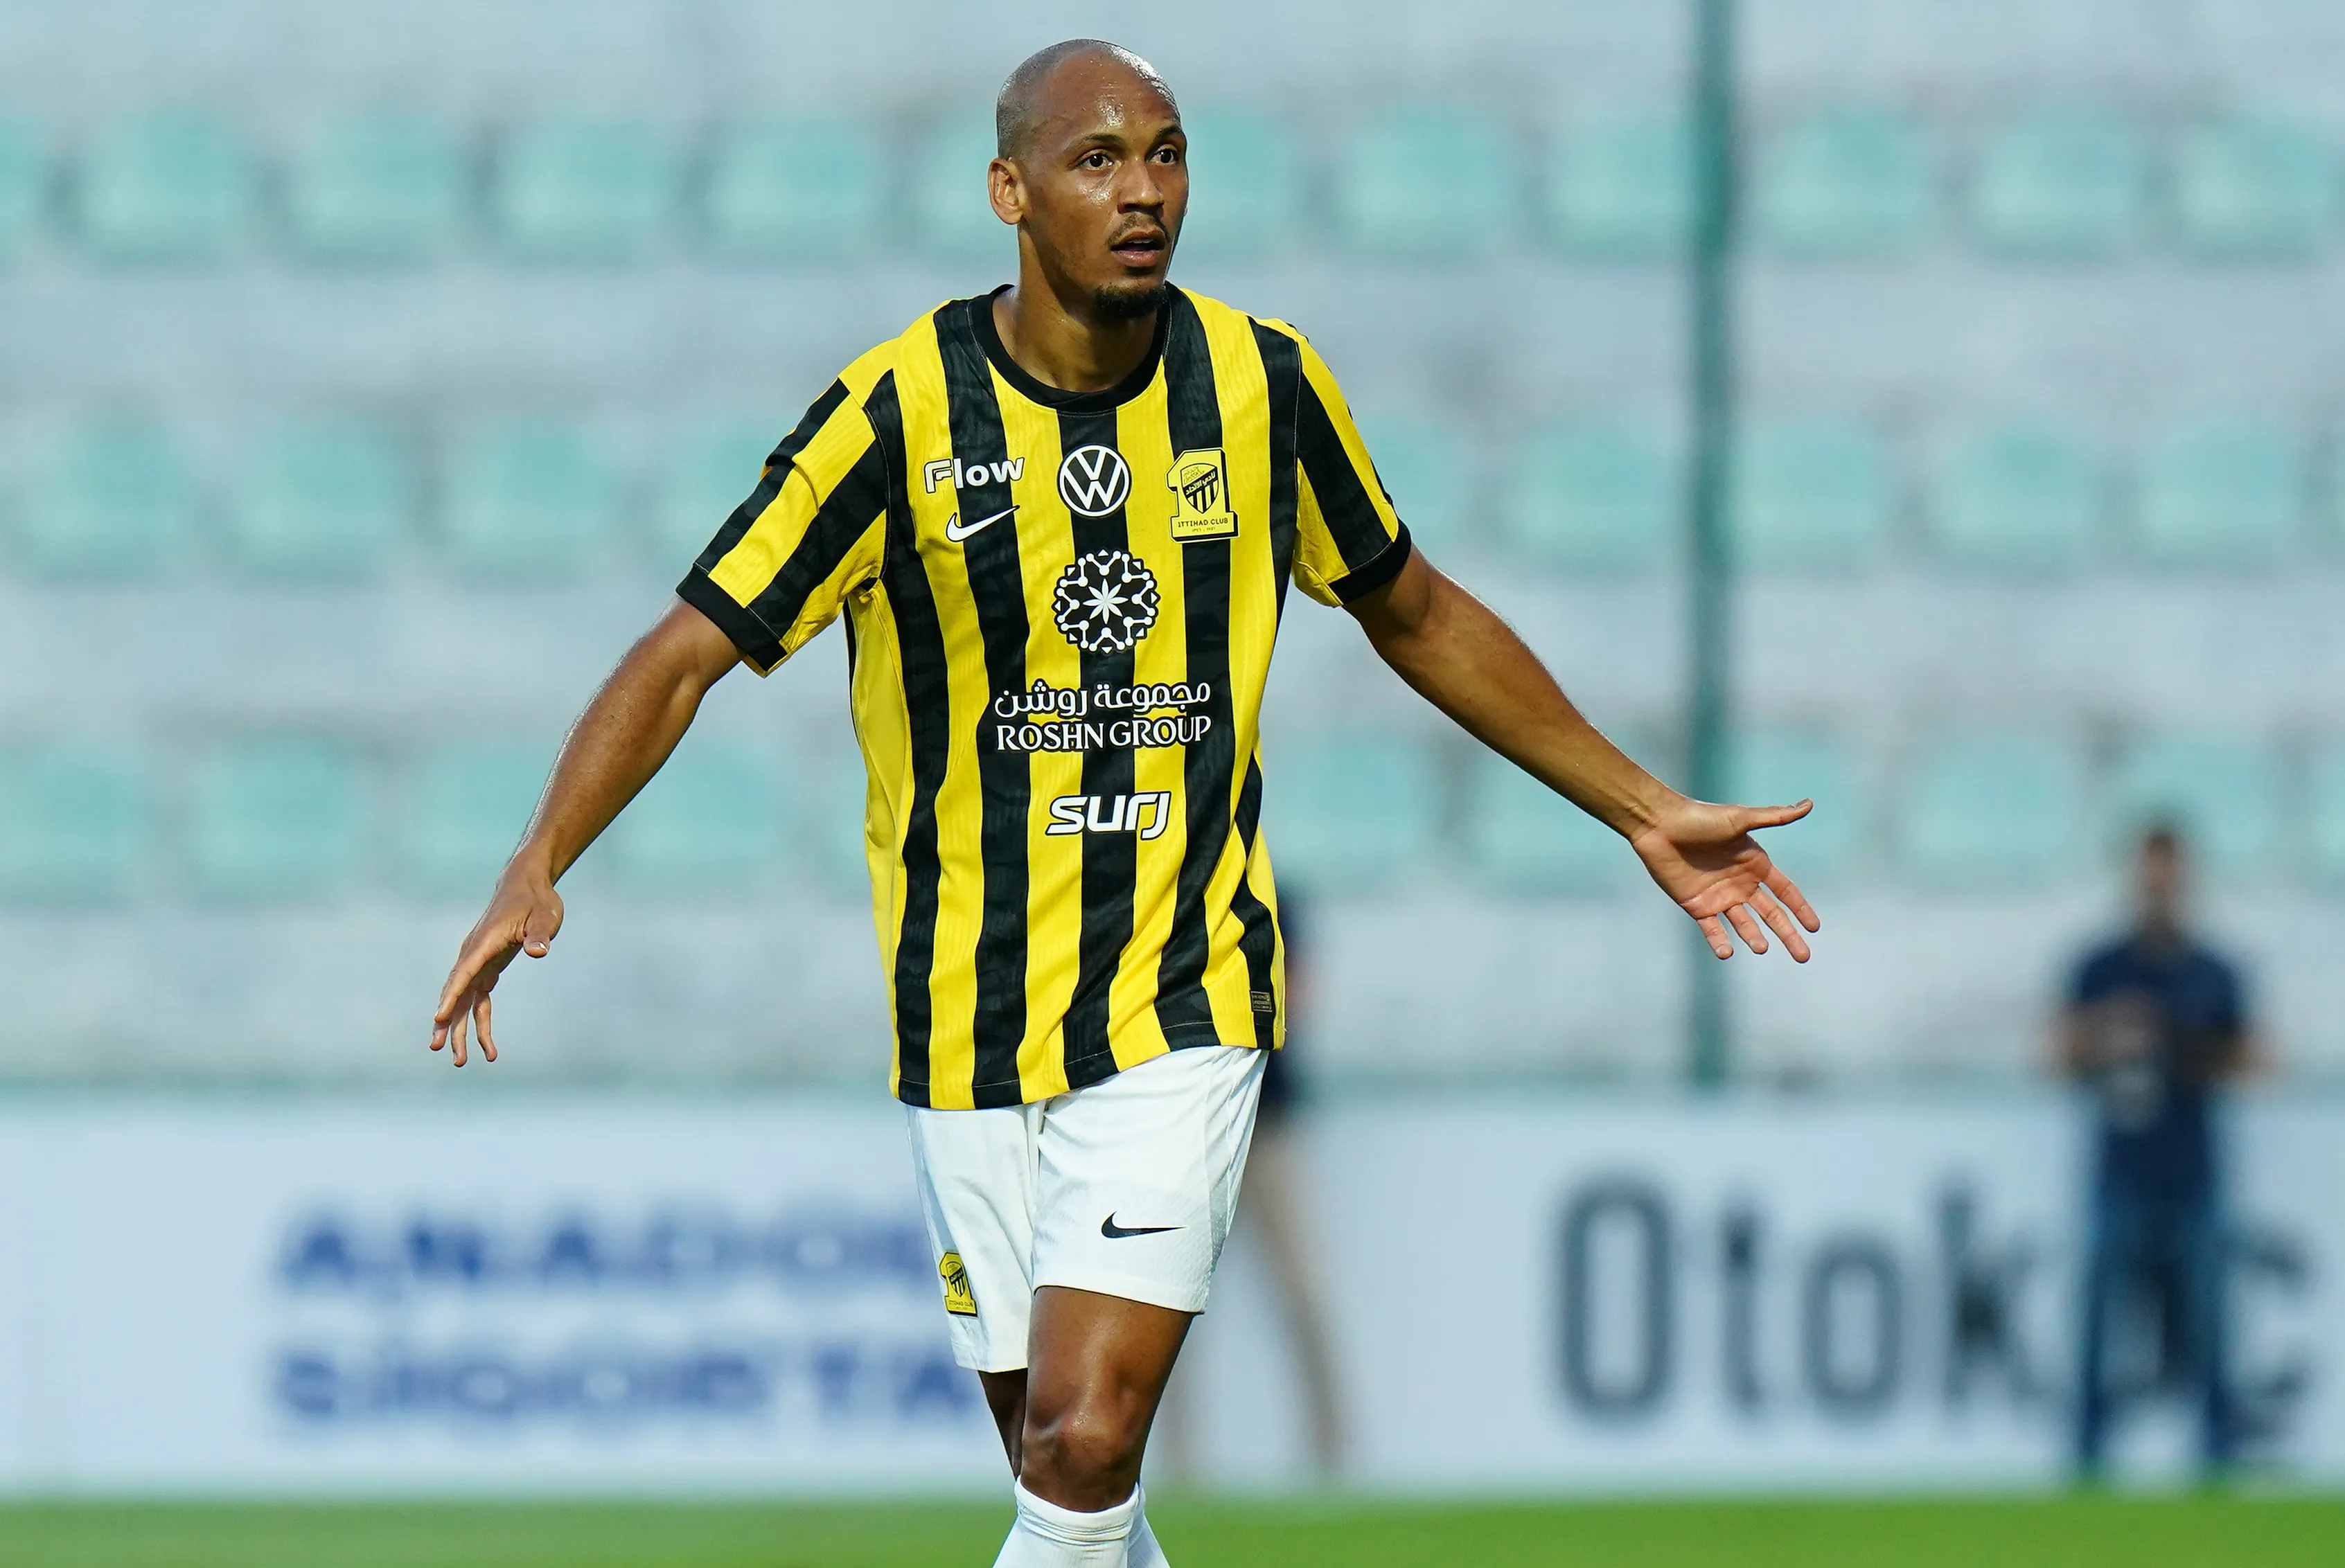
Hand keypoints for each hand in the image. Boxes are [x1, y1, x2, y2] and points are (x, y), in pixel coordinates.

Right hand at [429, 867, 563, 1065]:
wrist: (527, 886)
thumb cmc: (536, 900)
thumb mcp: (545, 915)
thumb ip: (539, 934)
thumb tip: (537, 951)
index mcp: (484, 942)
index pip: (465, 972)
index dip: (452, 996)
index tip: (439, 1018)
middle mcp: (474, 954)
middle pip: (456, 992)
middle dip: (448, 1022)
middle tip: (440, 1050)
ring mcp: (478, 962)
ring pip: (463, 1001)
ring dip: (459, 1029)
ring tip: (460, 1060)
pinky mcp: (487, 968)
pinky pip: (478, 1000)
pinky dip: (479, 1022)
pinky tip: (487, 1047)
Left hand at [1629, 797, 1820, 960]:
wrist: (1660, 824)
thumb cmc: (1700, 817)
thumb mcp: (1741, 818)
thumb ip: (1775, 816)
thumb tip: (1809, 804)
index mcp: (1755, 864)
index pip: (1786, 892)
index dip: (1801, 908)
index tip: (1815, 927)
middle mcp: (1741, 883)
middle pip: (1771, 914)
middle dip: (1787, 934)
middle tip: (1803, 956)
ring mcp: (1719, 896)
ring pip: (1744, 924)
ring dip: (1754, 937)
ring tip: (1761, 948)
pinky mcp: (1697, 905)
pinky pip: (1712, 929)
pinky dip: (1719, 942)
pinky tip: (1726, 953)